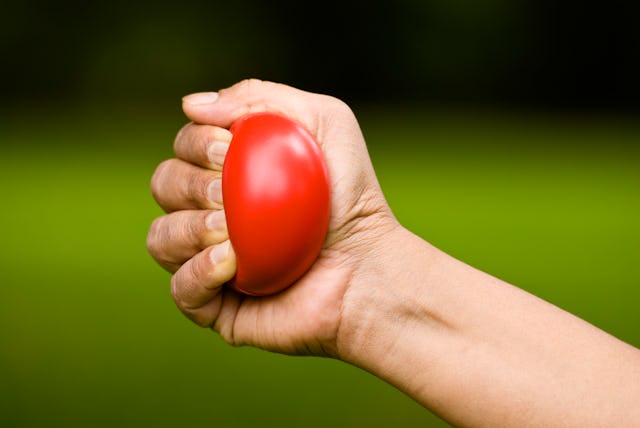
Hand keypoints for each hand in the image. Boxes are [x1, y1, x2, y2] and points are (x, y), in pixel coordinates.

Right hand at [147, 79, 397, 355]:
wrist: (369, 266)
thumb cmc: (351, 194)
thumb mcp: (324, 122)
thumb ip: (261, 98)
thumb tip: (191, 106)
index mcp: (227, 174)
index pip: (183, 150)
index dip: (193, 144)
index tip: (228, 149)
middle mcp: (212, 215)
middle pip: (164, 187)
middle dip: (188, 184)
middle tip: (227, 193)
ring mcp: (211, 262)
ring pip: (161, 238)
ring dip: (189, 228)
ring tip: (231, 231)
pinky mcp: (217, 306)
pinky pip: (181, 290)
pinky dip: (198, 271)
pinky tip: (231, 262)